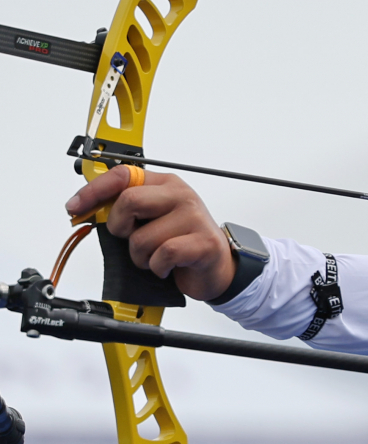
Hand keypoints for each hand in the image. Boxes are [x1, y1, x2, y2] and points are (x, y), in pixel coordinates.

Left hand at [65, 166, 234, 300]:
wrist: (216, 269)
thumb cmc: (181, 243)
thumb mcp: (152, 218)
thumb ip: (126, 208)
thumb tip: (86, 207)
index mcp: (166, 184)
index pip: (123, 175)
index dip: (93, 191)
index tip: (75, 207)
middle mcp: (181, 195)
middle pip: (129, 201)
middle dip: (120, 228)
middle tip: (130, 238)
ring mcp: (195, 218)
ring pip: (142, 237)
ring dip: (141, 257)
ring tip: (155, 257)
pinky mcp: (203, 243)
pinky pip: (162, 255)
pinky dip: (158, 267)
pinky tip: (167, 267)